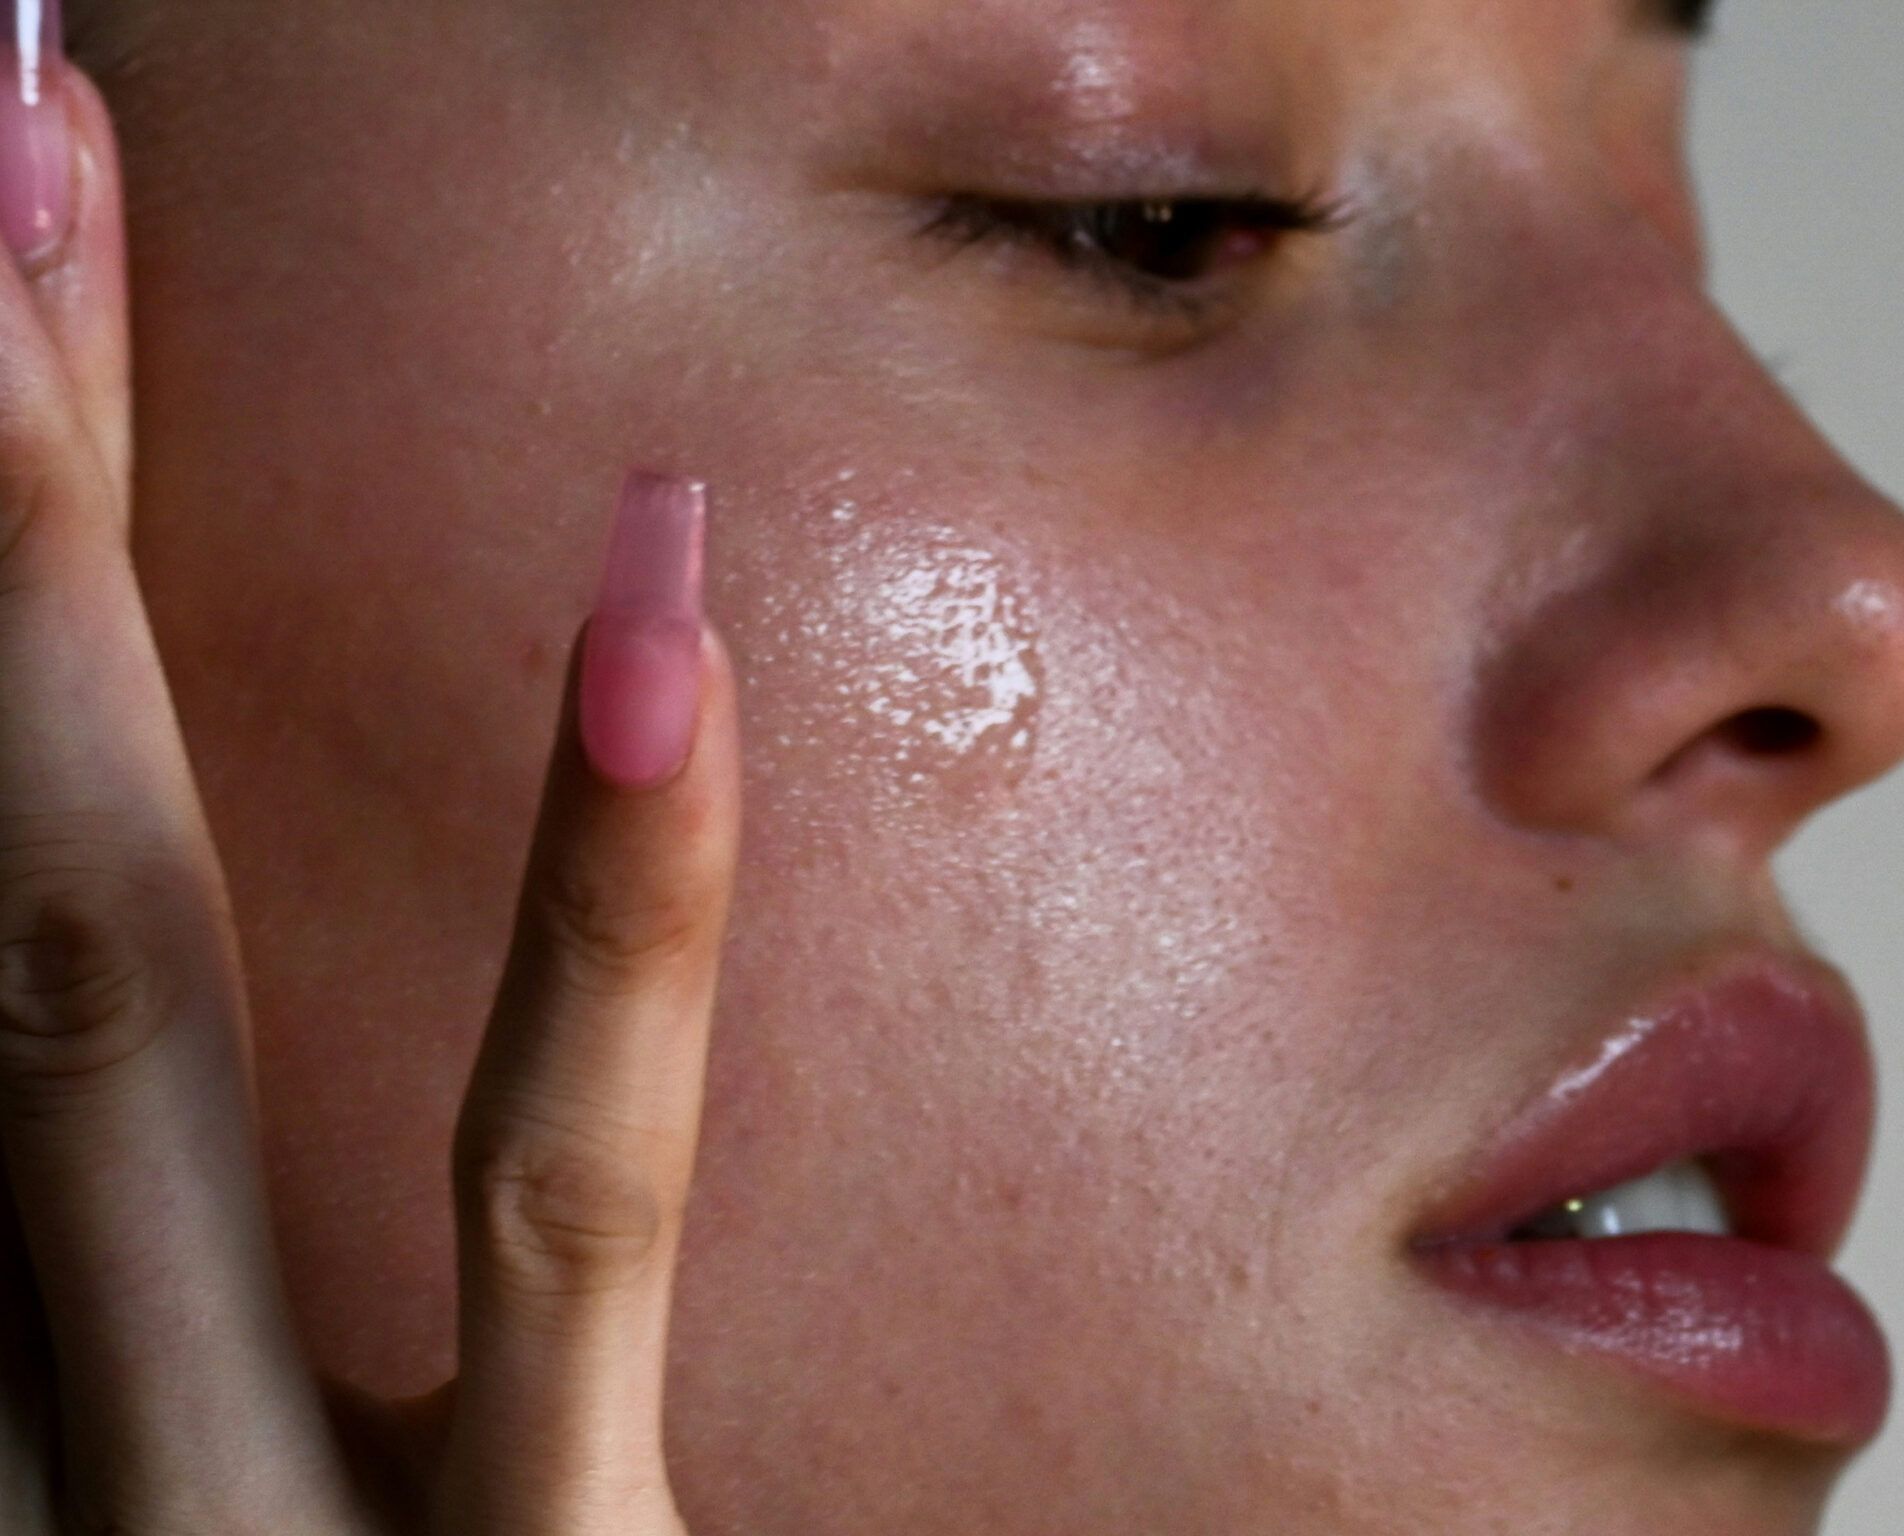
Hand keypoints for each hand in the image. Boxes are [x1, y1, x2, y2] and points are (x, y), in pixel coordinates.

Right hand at [0, 26, 739, 1534]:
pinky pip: (551, 1220)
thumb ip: (116, 1333)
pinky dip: (606, 926)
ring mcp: (223, 1522)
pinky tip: (648, 617)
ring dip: (55, 612)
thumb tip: (48, 1078)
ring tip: (41, 196)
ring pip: (99, 1023)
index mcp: (1, 1403)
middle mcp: (35, 1432)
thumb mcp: (202, 1527)